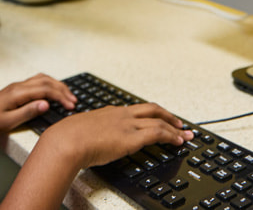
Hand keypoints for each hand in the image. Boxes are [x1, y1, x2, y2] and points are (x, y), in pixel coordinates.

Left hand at [0, 73, 77, 135]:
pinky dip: (48, 85)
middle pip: (46, 81)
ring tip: (67, 95)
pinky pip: (35, 83)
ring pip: (41, 79)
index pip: (45, 90)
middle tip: (74, 101)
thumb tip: (47, 103)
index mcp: (18, 93)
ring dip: (56, 85)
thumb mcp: (9, 122)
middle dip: (62, 89)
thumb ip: (28, 112)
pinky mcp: (15, 90)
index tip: (71, 106)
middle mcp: (18, 86)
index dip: (60, 96)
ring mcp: (16, 87)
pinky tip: (52, 93)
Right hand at [42, 103, 192, 168]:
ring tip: (185, 134)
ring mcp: (128, 124)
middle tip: (179, 123)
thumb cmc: (68, 138)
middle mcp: (122, 114)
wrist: (68, 140)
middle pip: (151, 109)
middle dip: (168, 115)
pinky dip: (171, 136)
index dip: (149, 115)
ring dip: (174, 127)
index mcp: (110, 112)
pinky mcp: (132, 137)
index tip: (157, 119)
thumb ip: (91, 133)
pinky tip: (177, 141)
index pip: (136, 111)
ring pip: (159, 120)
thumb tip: (89, 142)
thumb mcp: (82, 130)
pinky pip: (158, 133)